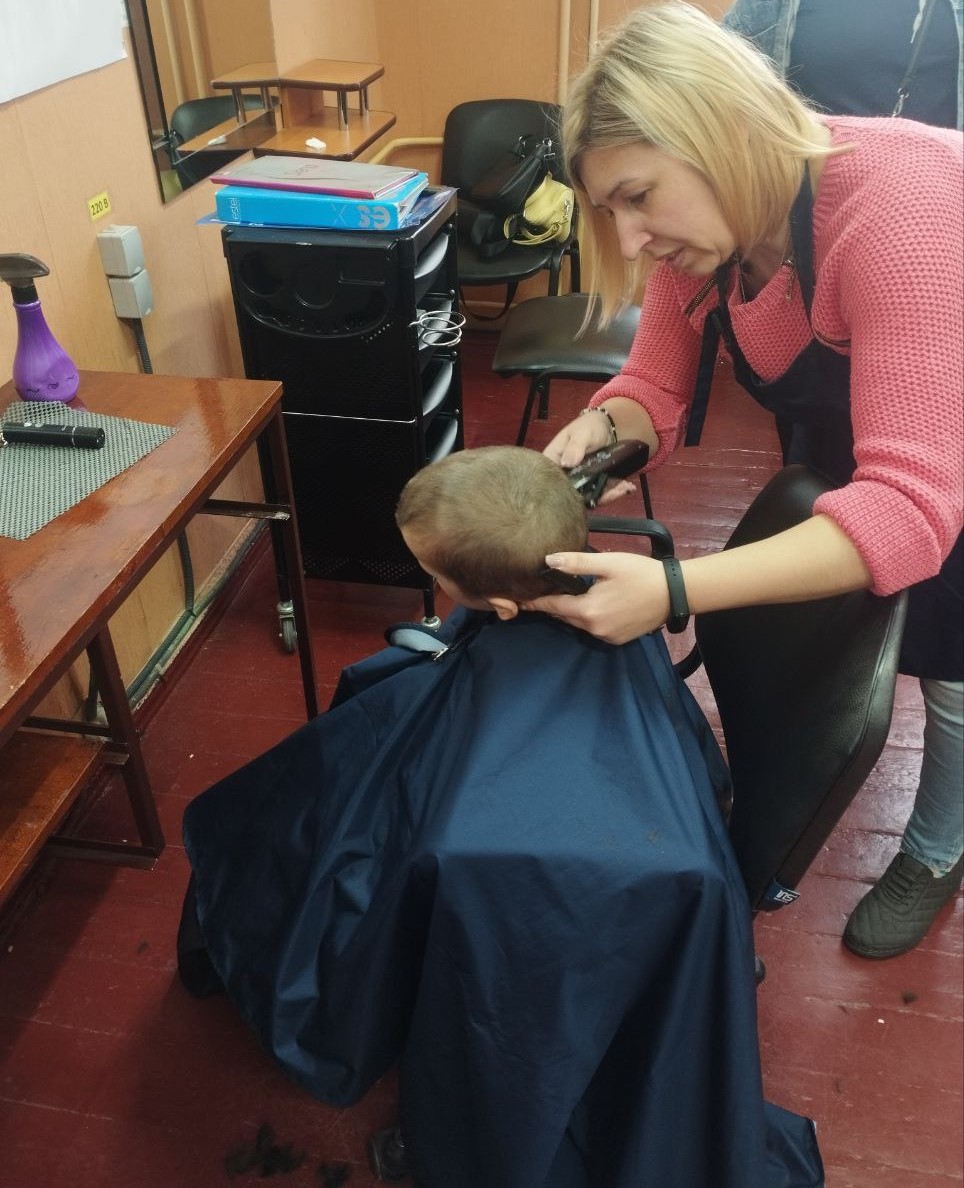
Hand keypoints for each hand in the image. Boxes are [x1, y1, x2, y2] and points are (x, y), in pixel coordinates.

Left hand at [522, 550, 671, 643]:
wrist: (674, 593)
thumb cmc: (641, 574)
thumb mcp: (608, 563)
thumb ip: (577, 563)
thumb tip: (548, 560)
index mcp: (589, 610)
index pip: (553, 607)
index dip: (535, 602)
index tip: (519, 600)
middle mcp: (594, 629)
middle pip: (564, 617)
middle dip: (552, 606)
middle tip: (541, 592)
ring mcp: (606, 637)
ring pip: (578, 624)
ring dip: (571, 612)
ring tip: (563, 596)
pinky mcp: (617, 639)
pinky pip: (594, 629)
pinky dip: (587, 618)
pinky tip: (591, 604)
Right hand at [542, 413, 636, 502]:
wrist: (609, 427)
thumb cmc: (590, 426)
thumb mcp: (582, 433)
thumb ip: (575, 447)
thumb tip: (567, 463)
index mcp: (553, 461)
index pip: (550, 480)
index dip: (562, 489)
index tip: (581, 490)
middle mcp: (563, 475)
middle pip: (571, 492)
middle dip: (591, 494)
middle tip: (612, 491)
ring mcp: (579, 482)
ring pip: (587, 496)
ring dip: (607, 495)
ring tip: (624, 488)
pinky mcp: (592, 485)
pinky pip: (600, 494)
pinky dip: (613, 493)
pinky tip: (627, 487)